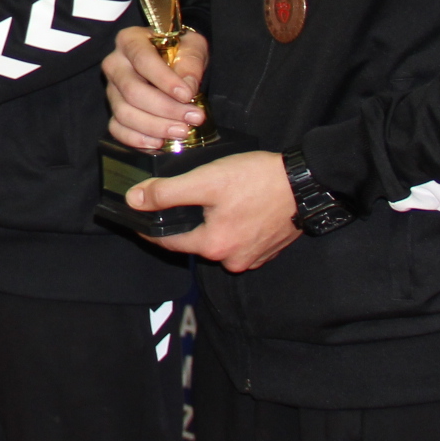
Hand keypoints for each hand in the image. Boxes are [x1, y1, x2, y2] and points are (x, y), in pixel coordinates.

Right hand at [102, 26, 210, 149]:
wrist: (172, 62)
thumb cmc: (180, 51)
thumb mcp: (192, 46)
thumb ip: (191, 62)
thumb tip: (187, 86)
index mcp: (130, 40)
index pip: (143, 59)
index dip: (164, 80)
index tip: (188, 95)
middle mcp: (115, 64)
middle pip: (132, 91)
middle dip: (165, 108)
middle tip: (193, 117)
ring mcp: (111, 90)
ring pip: (124, 113)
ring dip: (155, 127)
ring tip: (182, 131)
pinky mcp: (113, 111)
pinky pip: (117, 130)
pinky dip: (138, 140)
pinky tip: (160, 142)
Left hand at [128, 150, 302, 271]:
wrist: (305, 182)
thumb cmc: (257, 180)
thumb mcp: (205, 180)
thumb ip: (167, 192)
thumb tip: (134, 200)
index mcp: (214, 246)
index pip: (168, 242)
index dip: (149, 228)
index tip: (135, 218)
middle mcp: (233, 260)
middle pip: (193, 242)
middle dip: (182, 222)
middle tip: (174, 199)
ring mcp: (252, 256)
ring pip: (216, 240)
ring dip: (207, 223)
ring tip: (205, 199)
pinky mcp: (267, 248)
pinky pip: (237, 239)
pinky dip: (229, 225)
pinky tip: (231, 206)